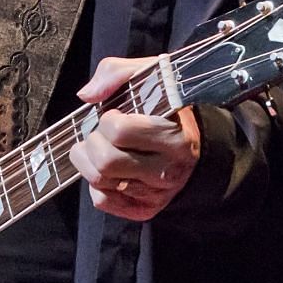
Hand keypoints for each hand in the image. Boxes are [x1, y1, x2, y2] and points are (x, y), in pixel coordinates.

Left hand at [67, 55, 200, 220]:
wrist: (195, 146)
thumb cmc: (167, 109)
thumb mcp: (151, 76)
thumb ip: (116, 73)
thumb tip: (87, 96)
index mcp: (174, 136)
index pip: (119, 132)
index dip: (108, 120)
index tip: (116, 115)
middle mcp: (168, 170)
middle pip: (106, 162)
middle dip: (93, 143)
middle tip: (103, 134)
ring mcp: (157, 194)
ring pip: (100, 182)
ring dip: (89, 162)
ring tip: (102, 149)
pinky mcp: (145, 209)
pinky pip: (103, 201)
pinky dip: (98, 185)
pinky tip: (111, 170)